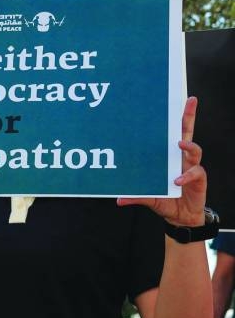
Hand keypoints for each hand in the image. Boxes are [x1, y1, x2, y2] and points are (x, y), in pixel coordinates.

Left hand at [118, 97, 206, 226]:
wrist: (180, 216)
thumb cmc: (165, 200)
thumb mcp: (147, 196)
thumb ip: (135, 196)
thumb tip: (118, 199)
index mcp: (168, 157)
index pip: (172, 134)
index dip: (173, 119)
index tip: (171, 102)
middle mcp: (181, 159)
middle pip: (187, 133)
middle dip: (189, 116)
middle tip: (190, 101)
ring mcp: (191, 167)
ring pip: (195, 150)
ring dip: (188, 146)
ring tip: (179, 145)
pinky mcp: (199, 179)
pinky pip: (195, 173)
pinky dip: (185, 176)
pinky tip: (176, 180)